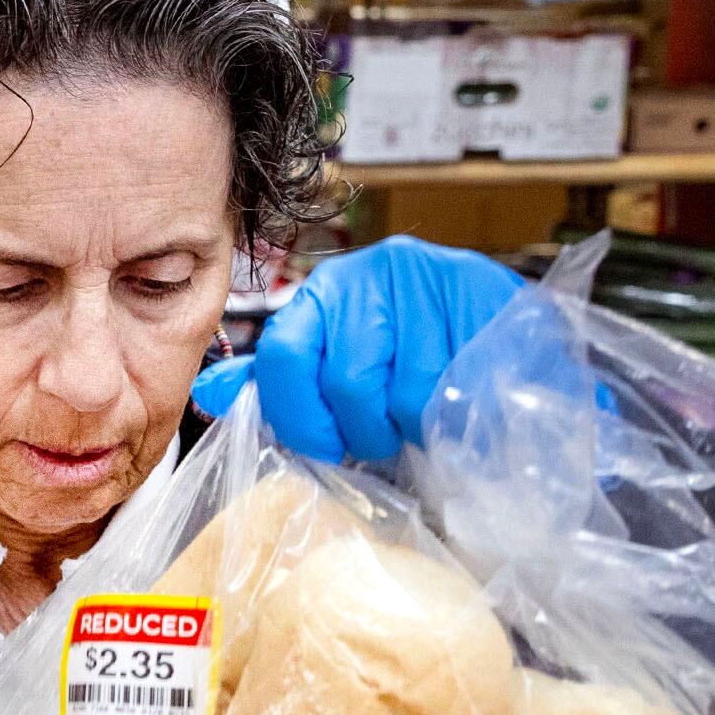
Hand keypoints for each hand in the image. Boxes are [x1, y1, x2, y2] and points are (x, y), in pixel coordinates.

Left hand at [191, 235, 526, 461]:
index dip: (300, 416)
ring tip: (426, 414)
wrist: (506, 339)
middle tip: (386, 432)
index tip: (324, 443)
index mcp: (328, 290)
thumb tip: (208, 393)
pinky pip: (456, 388)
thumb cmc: (414, 358)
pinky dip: (455, 415)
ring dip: (415, 426)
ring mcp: (431, 279)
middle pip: (348, 383)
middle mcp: (374, 272)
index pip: (284, 354)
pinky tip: (459, 401)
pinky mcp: (483, 296)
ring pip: (405, 395)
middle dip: (365, 430)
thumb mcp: (339, 362)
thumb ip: (279, 381)